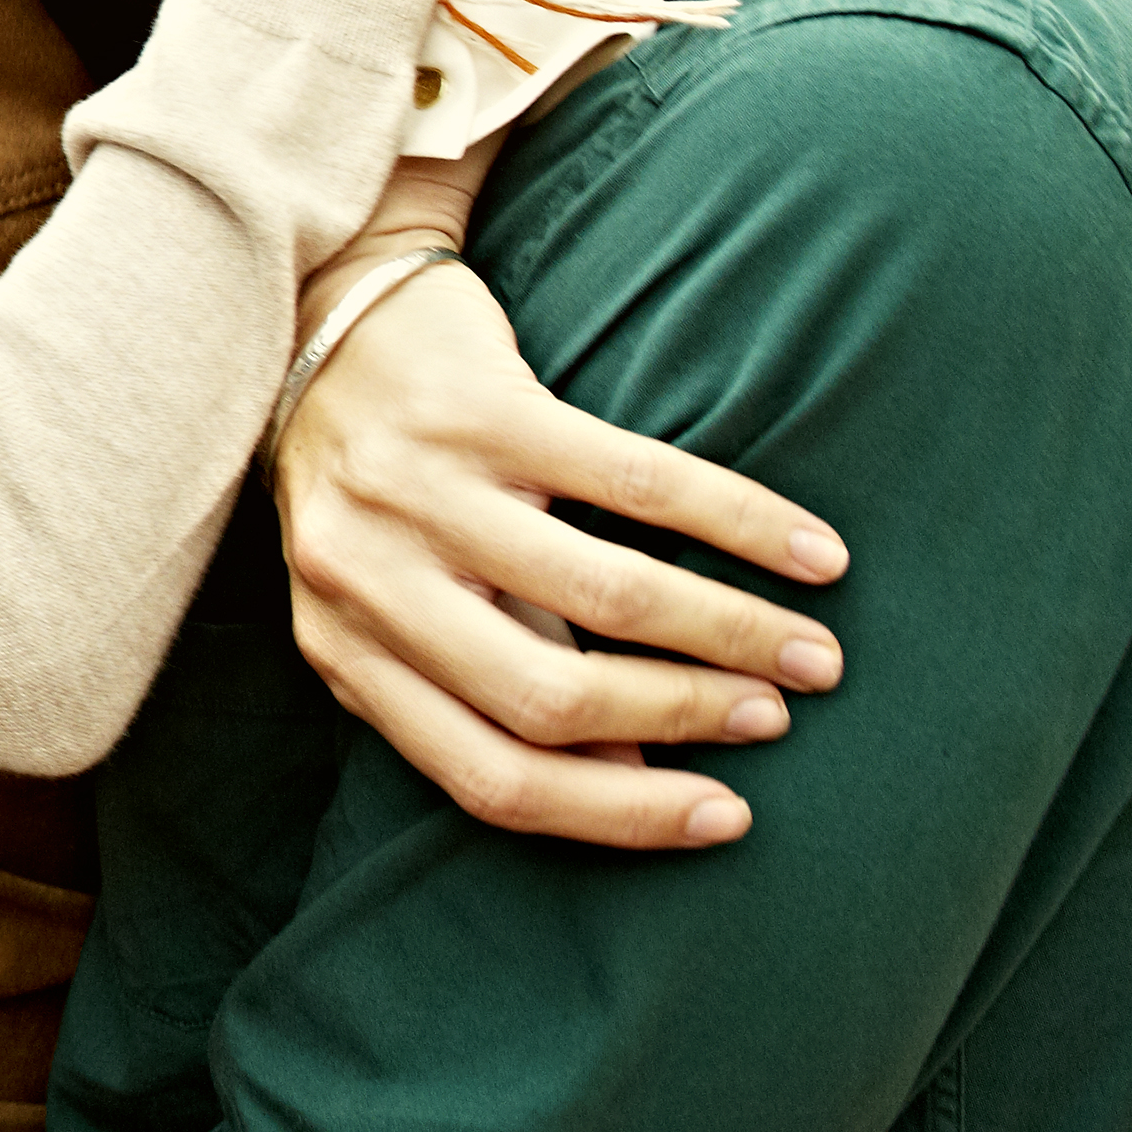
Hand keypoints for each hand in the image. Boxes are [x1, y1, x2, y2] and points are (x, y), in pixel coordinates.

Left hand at [277, 251, 852, 850]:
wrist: (319, 313)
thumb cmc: (384, 487)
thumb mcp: (405, 601)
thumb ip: (501, 685)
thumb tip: (644, 784)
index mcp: (342, 647)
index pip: (487, 778)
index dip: (617, 816)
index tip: (726, 818)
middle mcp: (363, 576)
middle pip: (547, 698)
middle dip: (684, 719)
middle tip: (778, 718)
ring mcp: (414, 487)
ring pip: (603, 593)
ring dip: (729, 634)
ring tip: (813, 654)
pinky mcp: (476, 406)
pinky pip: (637, 482)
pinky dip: (739, 524)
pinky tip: (813, 555)